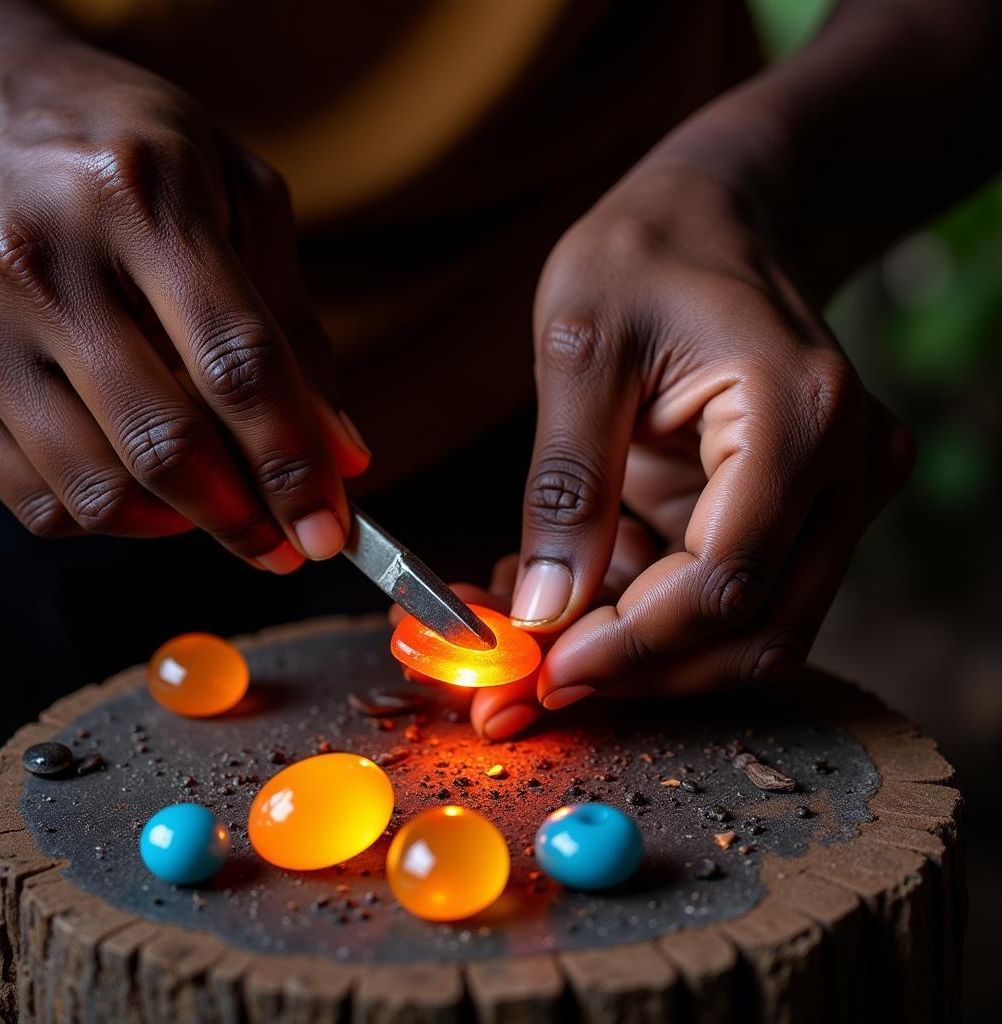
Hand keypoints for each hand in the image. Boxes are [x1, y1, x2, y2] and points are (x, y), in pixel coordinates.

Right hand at [0, 32, 367, 567]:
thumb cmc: (133, 149)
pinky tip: (147, 496)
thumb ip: (294, 326)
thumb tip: (343, 453)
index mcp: (143, 200)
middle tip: (286, 547)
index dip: (294, 464)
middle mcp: (46, 261)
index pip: (238, 365)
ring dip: (178, 527)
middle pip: (164, 443)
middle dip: (244, 520)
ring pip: (92, 488)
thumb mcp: (238, 199)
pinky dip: (104, 518)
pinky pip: (30, 494)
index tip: (329, 531)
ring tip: (224, 513)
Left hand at [490, 169, 912, 734]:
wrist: (715, 215)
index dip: (631, 646)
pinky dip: (651, 619)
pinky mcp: (799, 511)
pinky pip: (732, 597)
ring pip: (752, 631)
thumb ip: (566, 481)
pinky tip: (576, 593)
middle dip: (637, 673)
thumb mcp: (579, 345)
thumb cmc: (648, 251)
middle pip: (755, 630)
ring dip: (643, 656)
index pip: (727, 580)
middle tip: (529, 688)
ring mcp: (835, 496)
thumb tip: (543, 611)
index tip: (541, 670)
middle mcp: (845, 468)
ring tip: (540, 636)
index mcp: (800, 415)